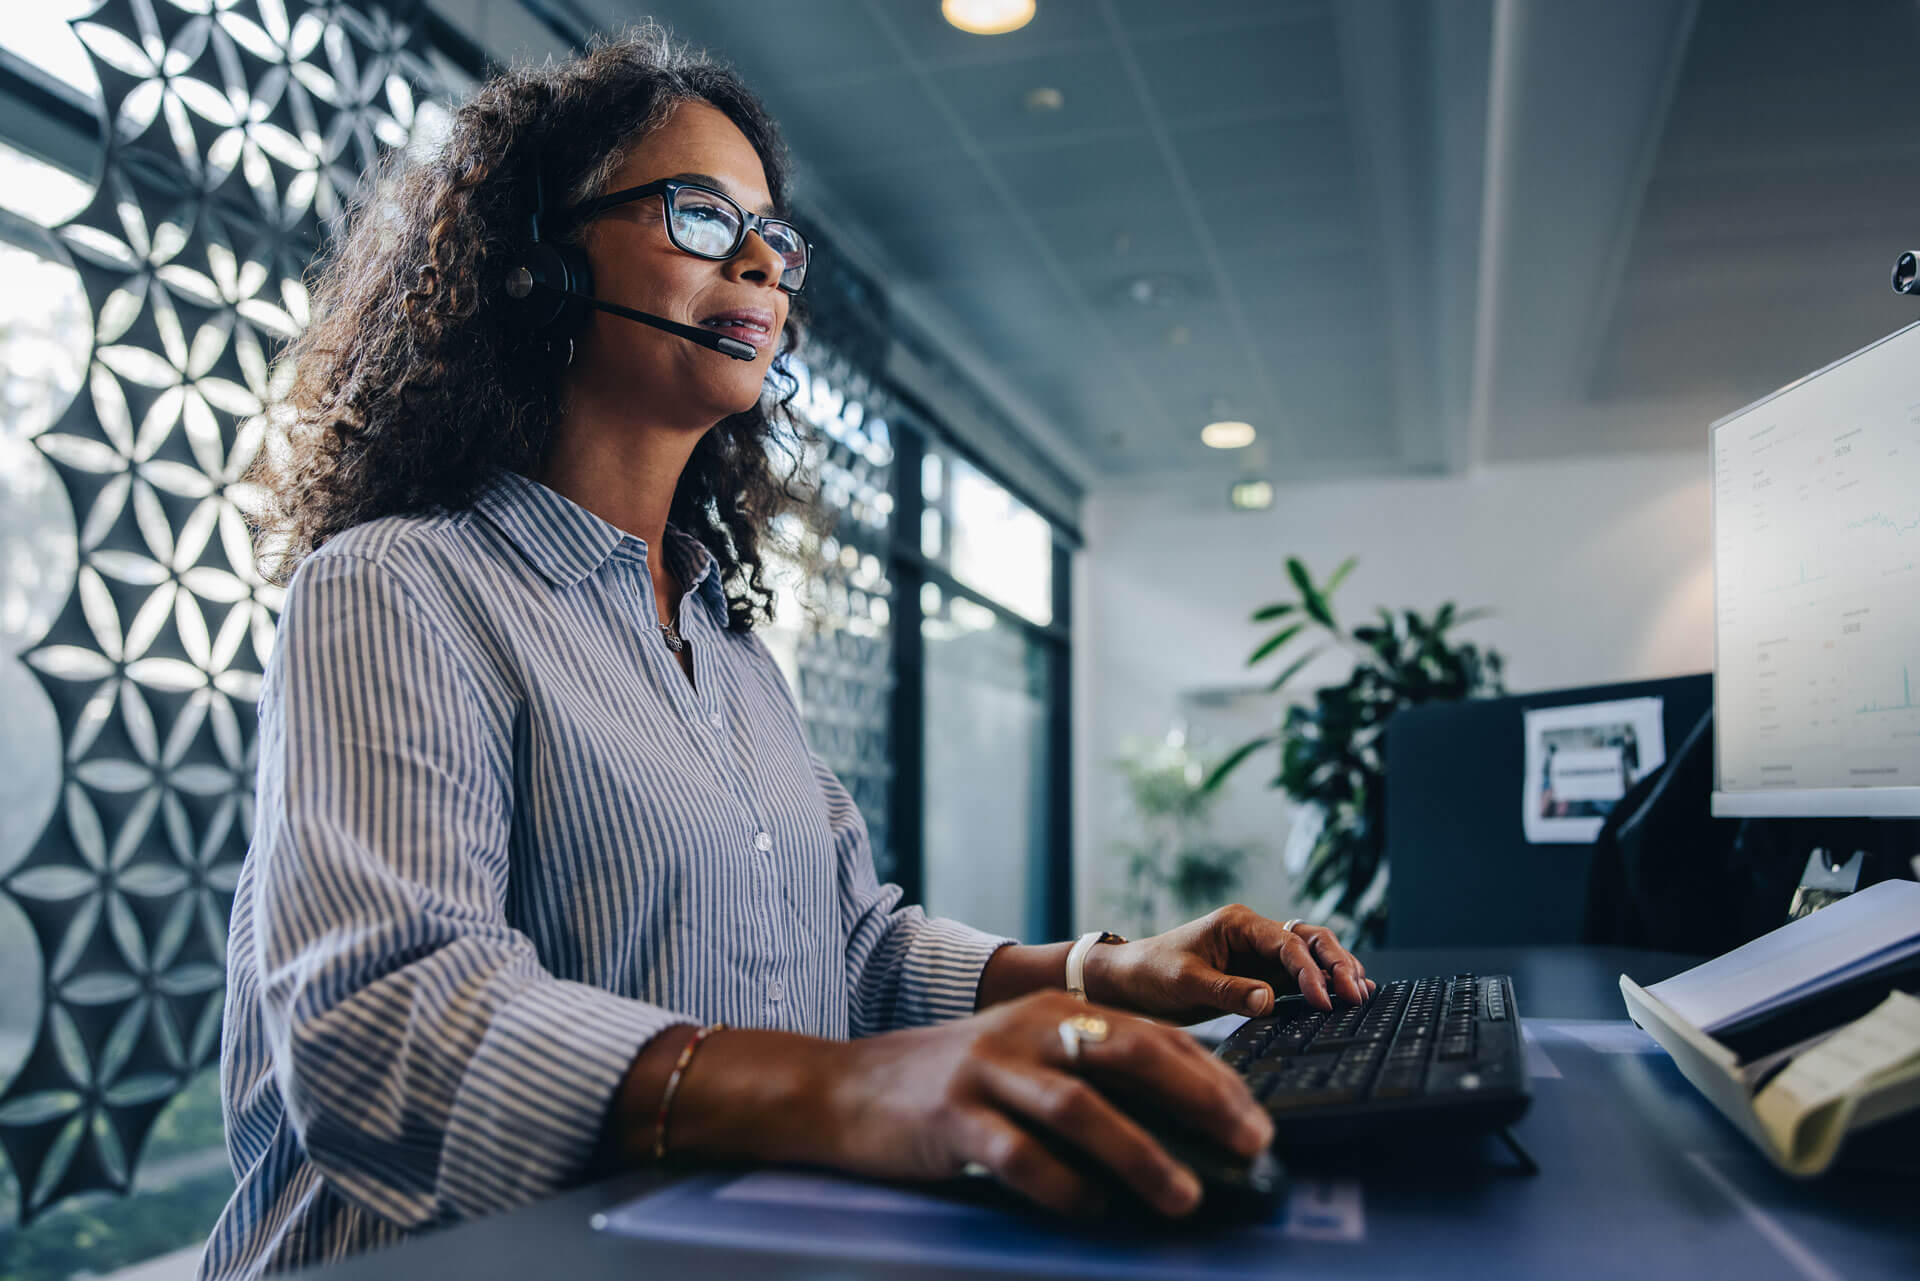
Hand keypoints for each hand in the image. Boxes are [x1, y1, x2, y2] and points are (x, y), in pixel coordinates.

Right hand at [814, 990, 1272, 1217]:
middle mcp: (1029, 1032)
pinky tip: (1092, 1214)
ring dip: (1141, 1154)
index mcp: (1057, 1013)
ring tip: (1184, 1197)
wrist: (844, 1088)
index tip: (1258, 1121)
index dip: (1214, 1076)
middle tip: (1249, 1145)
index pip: (1155, 1035)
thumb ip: (1090, 1077)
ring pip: (1079, 1109)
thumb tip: (1183, 1126)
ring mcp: (987, 1073)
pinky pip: (1016, 1156)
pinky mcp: (950, 1118)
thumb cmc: (953, 1083)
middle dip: (1200, 1101)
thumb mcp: (1025, 1058)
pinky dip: (1062, 1188)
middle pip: (1131, 1054)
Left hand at [1085, 904, 1373, 1022]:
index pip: (1285, 942)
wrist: (1128, 980)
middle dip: (1336, 963)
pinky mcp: (1260, 976)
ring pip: (1311, 954)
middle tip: (1355, 994)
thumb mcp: (1185, 983)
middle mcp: (1254, 934)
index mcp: (1237, 924)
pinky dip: (1322, 984)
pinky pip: (1299, 976)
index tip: (1323, 1000)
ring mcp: (1259, 955)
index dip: (1309, 970)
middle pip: (1309, 939)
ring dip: (1336, 970)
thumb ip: (1228, 991)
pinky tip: (1343, 999)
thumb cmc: (1152, 973)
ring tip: (1360, 994)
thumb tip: (1271, 1001)